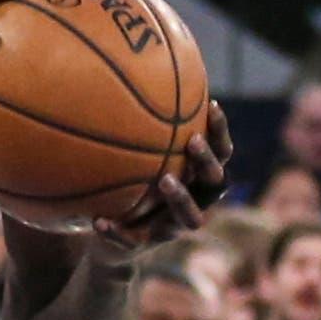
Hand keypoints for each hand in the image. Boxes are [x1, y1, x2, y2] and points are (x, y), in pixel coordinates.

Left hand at [96, 98, 230, 247]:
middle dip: (207, 162)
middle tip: (192, 142)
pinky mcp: (147, 246)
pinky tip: (99, 222)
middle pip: (216, 183)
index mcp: (198, 180)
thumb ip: (140, 128)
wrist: (111, 240)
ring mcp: (174, 227)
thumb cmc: (129, 185)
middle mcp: (195, 203)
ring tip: (165, 180)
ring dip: (181, 198)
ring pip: (191, 218)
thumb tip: (128, 73)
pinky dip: (118, 233)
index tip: (212, 105)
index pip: (221, 153)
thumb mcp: (135, 157)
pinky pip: (136, 242)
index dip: (221, 133)